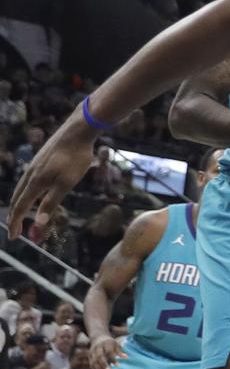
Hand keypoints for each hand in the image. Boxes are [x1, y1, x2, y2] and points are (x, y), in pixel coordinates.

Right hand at [8, 115, 97, 238]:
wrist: (78, 131)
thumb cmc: (75, 159)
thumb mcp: (66, 184)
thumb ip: (51, 204)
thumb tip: (38, 224)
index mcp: (35, 183)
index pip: (21, 207)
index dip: (16, 223)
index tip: (14, 237)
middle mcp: (31, 174)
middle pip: (18, 198)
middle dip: (15, 216)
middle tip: (14, 229)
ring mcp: (35, 165)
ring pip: (22, 188)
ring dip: (19, 203)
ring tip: (19, 212)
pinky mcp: (41, 159)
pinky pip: (28, 179)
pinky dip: (25, 191)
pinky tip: (32, 189)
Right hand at [90, 336, 127, 368]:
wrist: (98, 338)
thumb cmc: (110, 343)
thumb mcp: (116, 344)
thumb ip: (120, 351)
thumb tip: (126, 357)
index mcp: (105, 343)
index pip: (109, 352)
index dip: (113, 359)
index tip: (118, 365)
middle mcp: (97, 347)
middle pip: (99, 356)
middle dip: (104, 364)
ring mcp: (92, 352)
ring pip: (94, 361)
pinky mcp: (89, 356)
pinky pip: (91, 364)